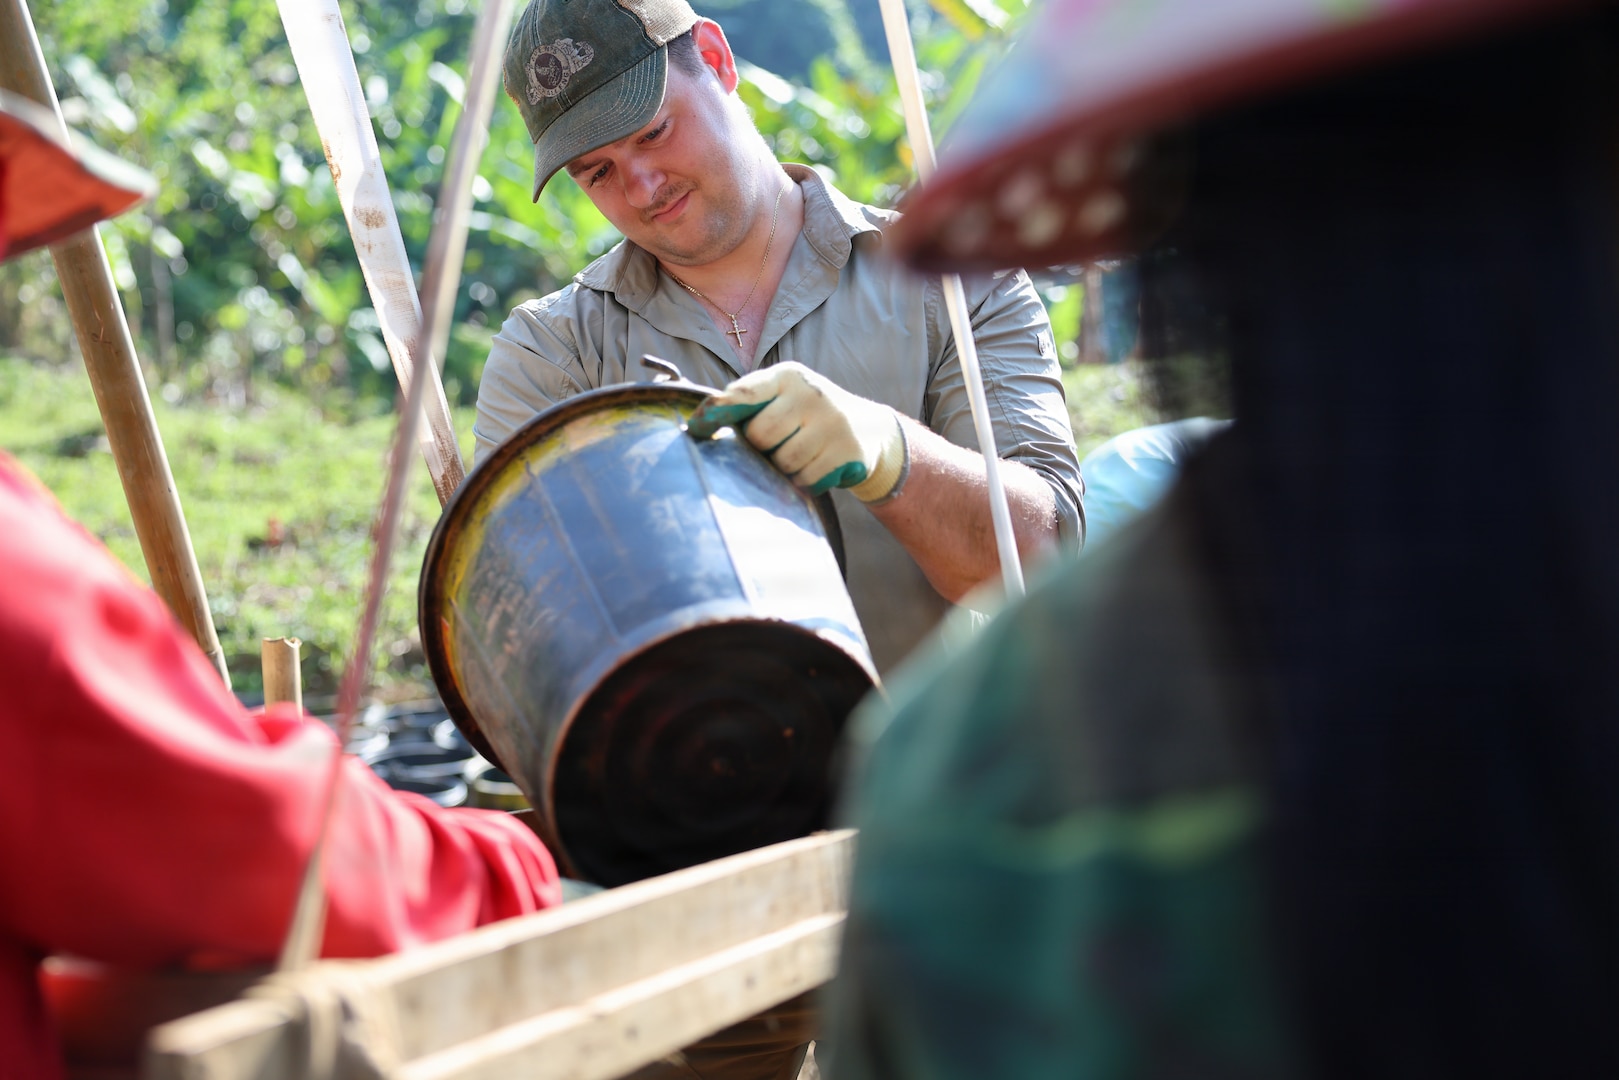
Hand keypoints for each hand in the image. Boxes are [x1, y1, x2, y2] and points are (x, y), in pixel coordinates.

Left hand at [686, 362, 907, 501]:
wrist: (868, 429)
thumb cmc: (807, 415)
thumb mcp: (782, 396)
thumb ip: (747, 404)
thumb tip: (698, 425)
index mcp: (787, 376)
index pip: (743, 393)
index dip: (715, 413)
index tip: (696, 429)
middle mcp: (811, 393)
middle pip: (760, 435)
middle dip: (761, 448)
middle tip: (777, 445)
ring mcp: (833, 422)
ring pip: (784, 461)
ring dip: (784, 468)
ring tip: (798, 456)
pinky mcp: (848, 451)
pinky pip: (807, 479)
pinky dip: (804, 480)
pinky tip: (816, 466)